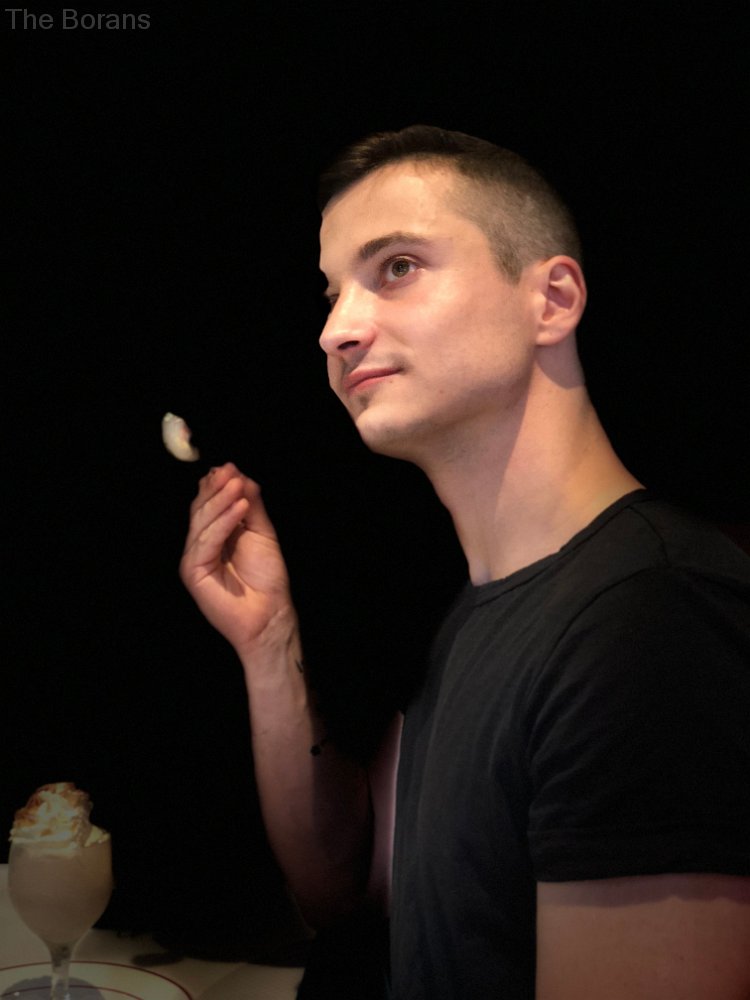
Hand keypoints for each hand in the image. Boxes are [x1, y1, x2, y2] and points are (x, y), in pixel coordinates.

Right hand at [180, 463, 295, 657]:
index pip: (210, 504)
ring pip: (202, 521)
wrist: (270, 613)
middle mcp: (201, 544)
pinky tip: (239, 507)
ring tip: (237, 485)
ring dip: (220, 500)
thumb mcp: (261, 533)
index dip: (218, 485)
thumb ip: (251, 507)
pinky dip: (223, 522)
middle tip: (230, 471)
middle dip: (216, 488)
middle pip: (201, 509)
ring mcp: (194, 558)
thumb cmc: (266, 578)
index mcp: (215, 535)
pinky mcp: (193, 571)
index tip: (231, 467)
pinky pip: (207, 540)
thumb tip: (242, 477)